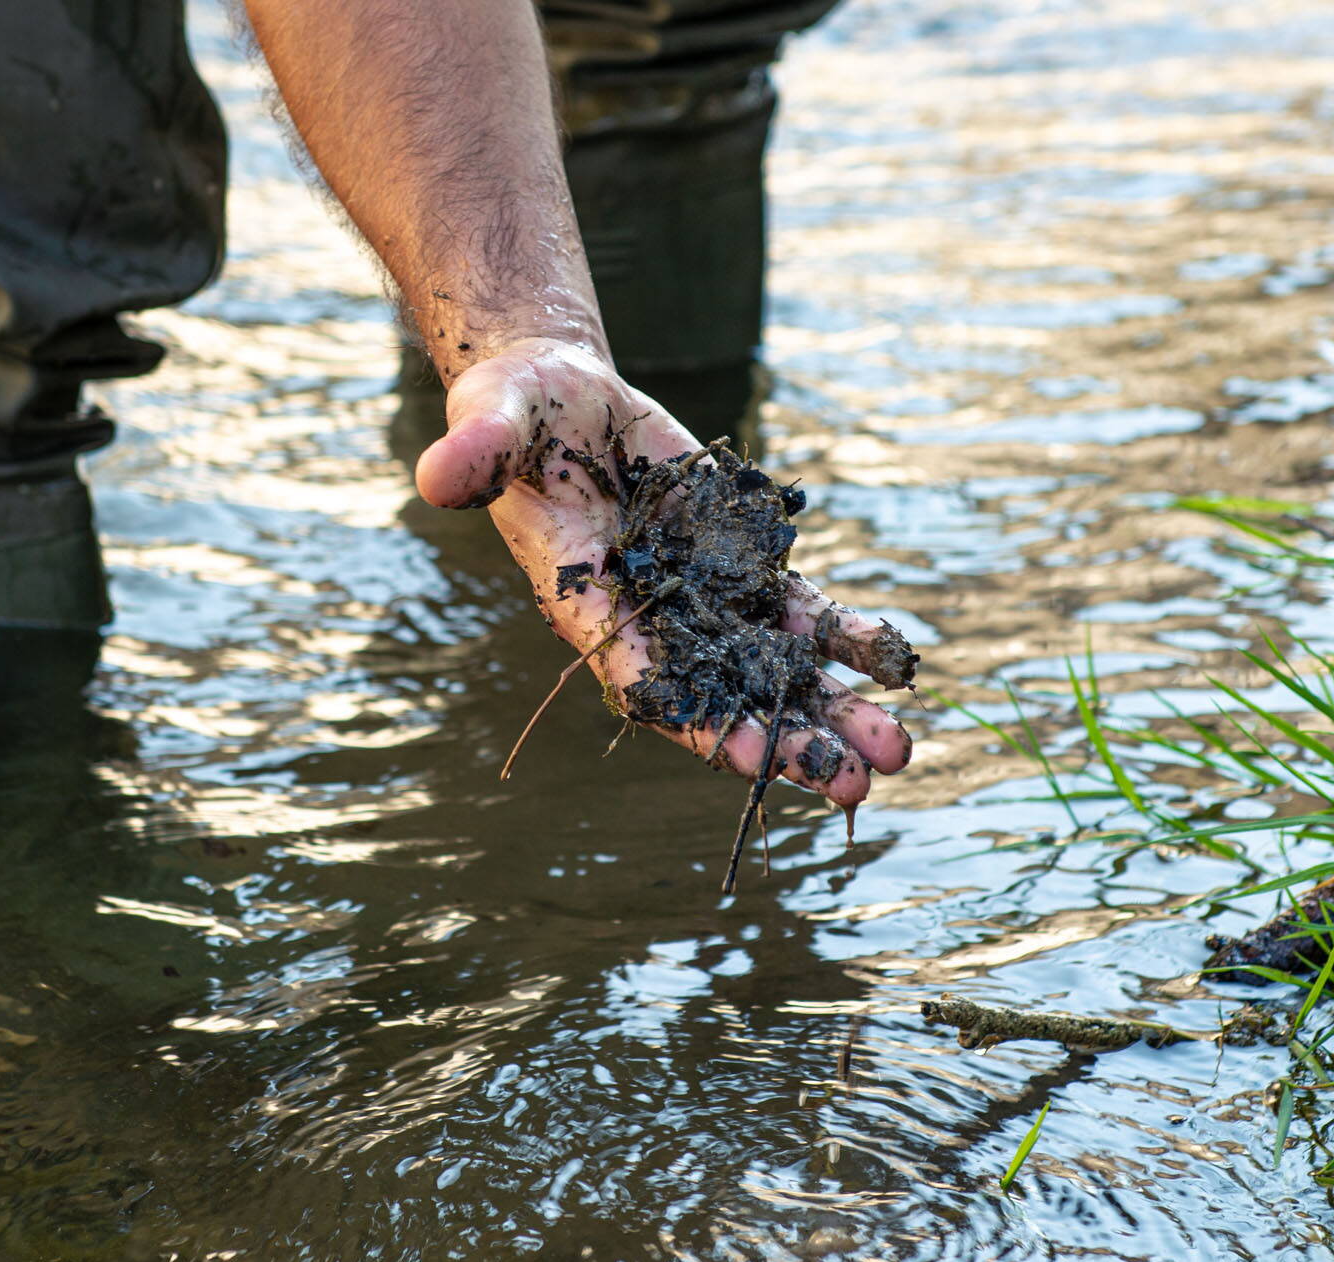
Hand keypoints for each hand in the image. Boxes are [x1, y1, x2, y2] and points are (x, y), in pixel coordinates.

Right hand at [414, 339, 913, 806]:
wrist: (563, 402)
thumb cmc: (513, 422)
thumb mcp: (490, 425)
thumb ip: (473, 455)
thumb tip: (433, 476)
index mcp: (590, 607)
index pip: (650, 680)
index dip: (700, 720)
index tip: (752, 762)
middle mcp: (656, 620)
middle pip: (731, 696)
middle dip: (791, 741)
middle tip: (852, 786)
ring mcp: (708, 598)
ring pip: (780, 668)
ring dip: (838, 709)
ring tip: (897, 753)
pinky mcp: (744, 564)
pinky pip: (805, 612)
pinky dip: (849, 638)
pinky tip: (900, 662)